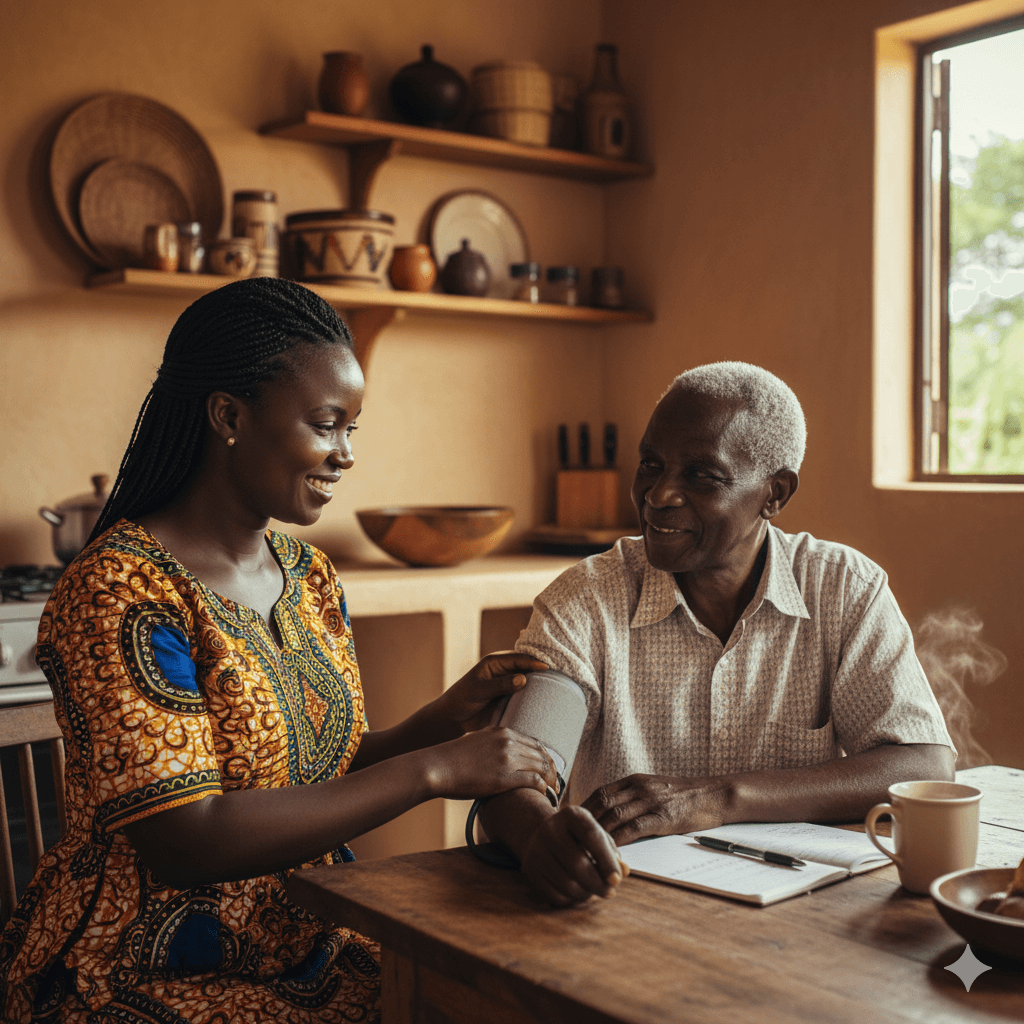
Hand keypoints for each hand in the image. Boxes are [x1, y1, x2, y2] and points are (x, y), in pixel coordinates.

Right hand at [423, 727, 557, 800]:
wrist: (437, 766)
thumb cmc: (452, 759)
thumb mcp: (477, 742)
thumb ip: (493, 746)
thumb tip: (502, 758)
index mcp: (502, 732)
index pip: (534, 742)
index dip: (544, 756)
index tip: (548, 767)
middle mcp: (509, 741)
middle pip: (541, 754)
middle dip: (552, 768)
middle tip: (557, 781)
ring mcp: (508, 758)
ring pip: (542, 767)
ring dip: (551, 780)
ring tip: (554, 790)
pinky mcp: (505, 776)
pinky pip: (534, 781)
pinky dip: (543, 788)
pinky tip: (545, 795)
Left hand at [436, 652, 548, 732]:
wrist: (453, 718)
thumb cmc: (461, 699)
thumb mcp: (479, 691)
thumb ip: (500, 685)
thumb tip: (523, 678)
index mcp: (495, 662)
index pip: (519, 659)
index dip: (534, 662)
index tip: (548, 668)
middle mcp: (504, 671)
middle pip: (527, 668)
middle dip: (541, 671)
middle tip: (560, 676)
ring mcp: (508, 685)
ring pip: (528, 682)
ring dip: (540, 685)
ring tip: (559, 689)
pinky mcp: (509, 699)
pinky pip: (525, 696)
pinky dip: (535, 698)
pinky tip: (546, 703)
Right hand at [519, 804, 628, 906]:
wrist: (542, 834)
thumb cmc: (578, 838)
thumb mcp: (596, 836)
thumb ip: (612, 853)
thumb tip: (624, 872)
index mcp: (571, 815)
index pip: (592, 836)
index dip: (607, 861)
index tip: (617, 879)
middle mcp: (550, 829)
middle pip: (578, 864)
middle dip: (598, 883)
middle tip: (610, 891)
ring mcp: (537, 849)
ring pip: (567, 884)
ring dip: (586, 893)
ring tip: (593, 890)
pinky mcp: (530, 869)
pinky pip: (555, 895)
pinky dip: (571, 900)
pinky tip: (578, 892)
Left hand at [581, 774, 729, 844]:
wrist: (714, 794)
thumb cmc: (684, 796)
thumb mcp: (654, 789)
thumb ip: (633, 798)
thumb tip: (610, 814)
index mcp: (635, 780)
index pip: (600, 792)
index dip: (584, 808)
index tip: (571, 824)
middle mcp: (639, 787)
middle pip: (602, 802)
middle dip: (584, 821)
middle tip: (571, 839)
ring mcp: (650, 801)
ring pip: (614, 815)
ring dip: (597, 832)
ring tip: (584, 848)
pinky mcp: (663, 817)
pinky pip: (634, 828)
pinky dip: (618, 839)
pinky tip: (609, 850)